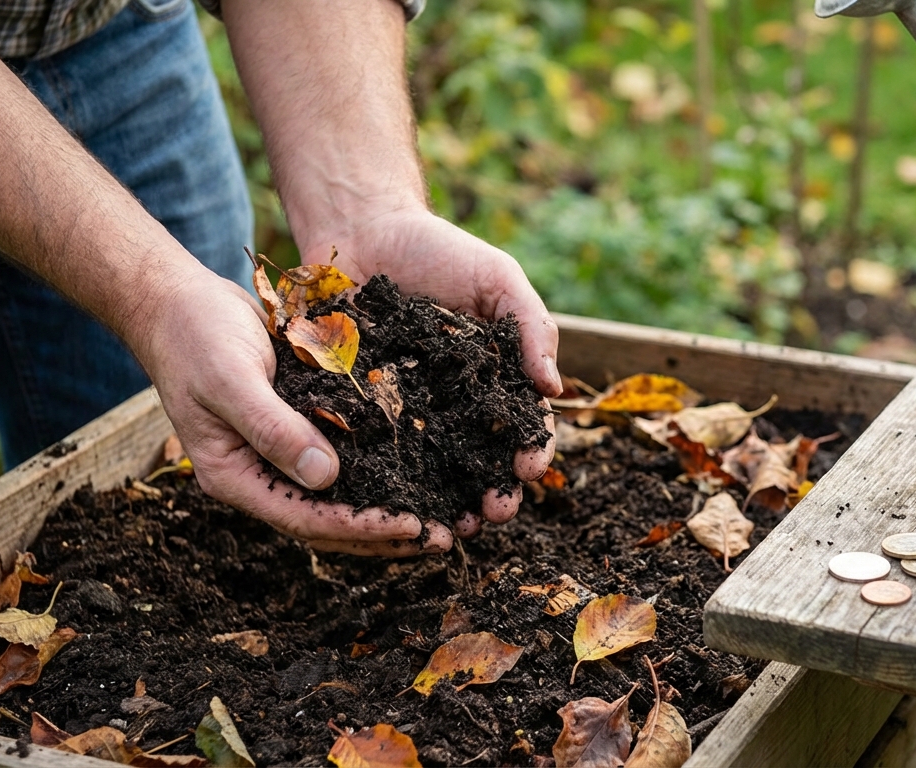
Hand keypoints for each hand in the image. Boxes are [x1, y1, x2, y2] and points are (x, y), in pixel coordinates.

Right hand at [136, 271, 451, 555]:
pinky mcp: (301, 424)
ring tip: (441, 516)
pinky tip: (422, 466)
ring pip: (342, 495)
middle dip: (385, 533)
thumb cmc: (194, 337)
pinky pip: (346, 456)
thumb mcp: (231, 380)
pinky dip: (382, 466)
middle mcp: (260, 474)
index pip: (305, 518)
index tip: (413, 526)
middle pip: (329, 522)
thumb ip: (273, 428)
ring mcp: (280, 452)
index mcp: (234, 476)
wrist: (178, 300)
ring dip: (388, 507)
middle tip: (443, 538)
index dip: (360, 527)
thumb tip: (326, 478)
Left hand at [300, 208, 558, 537]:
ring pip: (432, 474)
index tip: (529, 467)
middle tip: (491, 513)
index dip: (532, 451)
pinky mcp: (361, 412)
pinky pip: (375, 454)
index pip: (523, 428)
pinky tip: (395, 506)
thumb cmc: (439, 250)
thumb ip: (532, 326)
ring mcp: (408, 414)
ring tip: (452, 528)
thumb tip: (554, 389)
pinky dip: (388, 486)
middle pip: (481, 464)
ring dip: (446, 507)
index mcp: (495, 382)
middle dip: (493, 495)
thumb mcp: (498, 278)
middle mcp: (455, 407)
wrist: (361, 230)